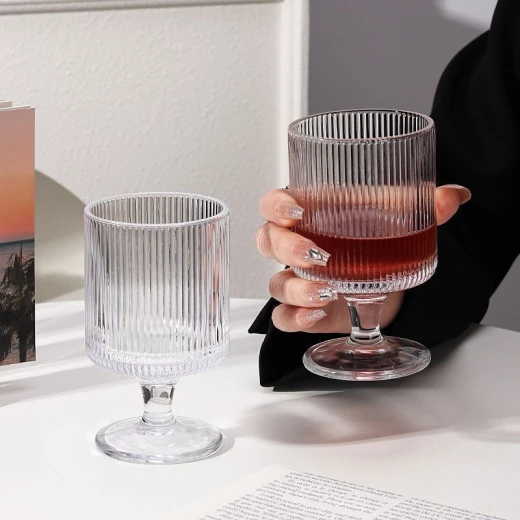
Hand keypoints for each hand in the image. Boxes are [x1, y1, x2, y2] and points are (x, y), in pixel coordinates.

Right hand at [255, 185, 470, 332]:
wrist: (389, 279)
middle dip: (287, 247)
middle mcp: (296, 246)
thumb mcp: (400, 218)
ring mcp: (298, 279)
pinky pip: (283, 317)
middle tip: (318, 254)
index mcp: (310, 215)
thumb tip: (454, 196)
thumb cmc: (381, 240)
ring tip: (326, 293)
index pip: (274, 204)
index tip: (297, 210)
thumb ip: (425, 206)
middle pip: (268, 241)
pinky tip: (315, 315)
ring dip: (296, 288)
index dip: (276, 205)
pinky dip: (294, 318)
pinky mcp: (304, 309)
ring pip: (275, 283)